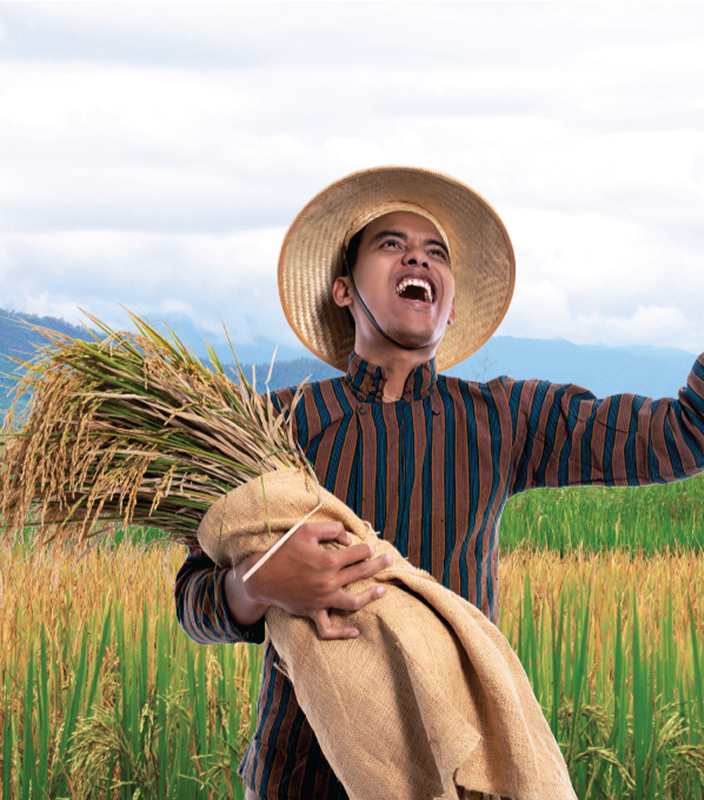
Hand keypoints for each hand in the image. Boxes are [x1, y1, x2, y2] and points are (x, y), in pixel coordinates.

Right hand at [223, 521, 391, 638]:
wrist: (261, 577)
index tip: (367, 547)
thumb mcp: (306, 531)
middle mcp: (328, 582)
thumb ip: (331, 530)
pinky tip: (356, 631)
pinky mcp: (312, 612)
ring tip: (382, 590)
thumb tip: (349, 540)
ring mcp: (322, 600)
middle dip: (378, 565)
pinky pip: (329, 629)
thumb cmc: (284, 551)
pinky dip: (343, 633)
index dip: (366, 548)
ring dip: (371, 596)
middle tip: (390, 560)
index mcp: (328, 560)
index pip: (358, 553)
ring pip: (354, 603)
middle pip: (361, 573)